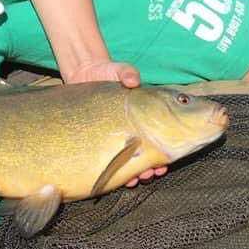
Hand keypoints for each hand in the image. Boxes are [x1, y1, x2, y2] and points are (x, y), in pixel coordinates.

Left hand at [64, 59, 167, 187]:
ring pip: (131, 160)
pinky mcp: (102, 138)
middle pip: (148, 154)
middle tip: (151, 173)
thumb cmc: (107, 72)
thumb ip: (128, 73)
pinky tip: (119, 177)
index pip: (159, 138)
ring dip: (136, 172)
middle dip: (152, 167)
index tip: (165, 162)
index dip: (164, 152)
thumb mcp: (120, 70)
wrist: (84, 74)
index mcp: (144, 116)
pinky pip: (110, 157)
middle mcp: (133, 128)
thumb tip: (133, 80)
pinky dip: (116, 169)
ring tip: (137, 178)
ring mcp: (117, 135)